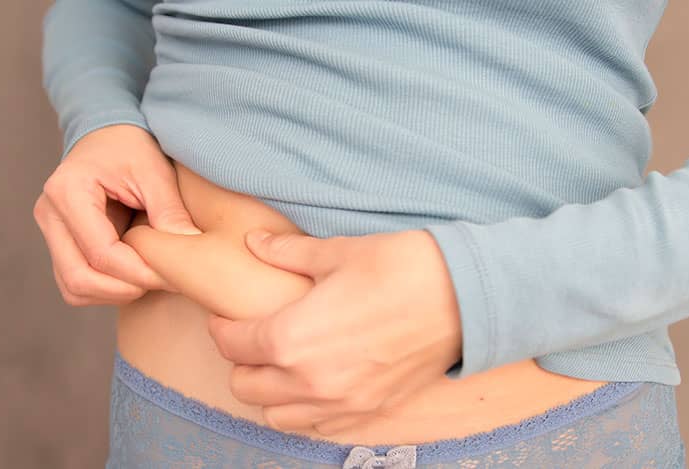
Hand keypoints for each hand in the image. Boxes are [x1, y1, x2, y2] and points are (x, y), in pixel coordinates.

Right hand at [33, 124, 200, 306]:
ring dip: (115, 293)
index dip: (140, 272)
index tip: (173, 274)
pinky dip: (106, 288)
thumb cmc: (130, 148)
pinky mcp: (61, 244)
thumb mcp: (155, 171)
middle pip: (79, 278)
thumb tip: (189, 249)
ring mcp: (51, 232)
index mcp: (68, 192)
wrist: (109, 136)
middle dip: (126, 289)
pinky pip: (77, 282)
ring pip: (74, 288)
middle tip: (163, 281)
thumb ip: (169, 211)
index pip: (101, 253)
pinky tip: (136, 274)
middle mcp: (49, 215)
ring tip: (151, 277)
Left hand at [208, 229, 462, 435]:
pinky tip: (317, 382)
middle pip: (246, 387)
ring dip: (270, 391)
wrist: (464, 298)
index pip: (233, 344)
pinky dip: (306, 409)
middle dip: (241, 361)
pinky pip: (318, 426)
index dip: (224, 327)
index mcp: (291, 339)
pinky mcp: (371, 411)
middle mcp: (310, 382)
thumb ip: (288, 253)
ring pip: (277, 416)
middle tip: (255, 336)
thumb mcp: (338, 253)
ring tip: (283, 362)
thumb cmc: (402, 269)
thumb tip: (255, 242)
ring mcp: (342, 403)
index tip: (229, 316)